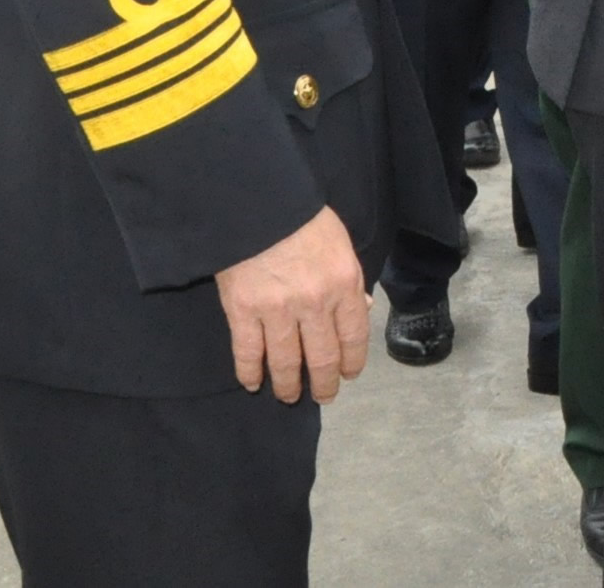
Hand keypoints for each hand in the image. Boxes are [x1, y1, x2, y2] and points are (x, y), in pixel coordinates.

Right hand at [216, 207, 369, 403]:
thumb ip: (349, 282)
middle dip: (325, 383)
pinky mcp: (242, 311)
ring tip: (289, 396)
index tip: (348, 375)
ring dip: (288, 385)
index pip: (353, 336)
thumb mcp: (341, 245)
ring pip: (285, 362)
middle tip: (324, 397)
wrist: (259, 206)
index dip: (352, 362)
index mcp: (344, 284)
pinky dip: (250, 372)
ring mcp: (277, 310)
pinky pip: (248, 352)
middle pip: (322, 357)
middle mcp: (314, 304)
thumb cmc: (304, 219)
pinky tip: (253, 383)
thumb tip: (361, 310)